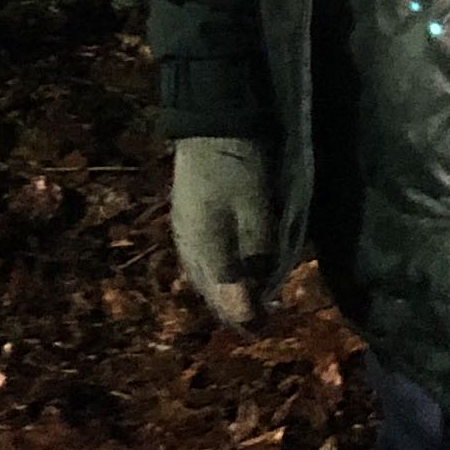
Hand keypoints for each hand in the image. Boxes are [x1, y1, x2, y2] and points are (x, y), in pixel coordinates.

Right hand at [169, 135, 275, 326]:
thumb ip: (256, 254)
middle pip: (210, 294)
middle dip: (233, 310)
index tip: (266, 325)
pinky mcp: (184, 222)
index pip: (225, 299)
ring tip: (248, 300)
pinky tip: (227, 273)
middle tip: (261, 318)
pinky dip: (214, 275)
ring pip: (201, 280)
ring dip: (222, 294)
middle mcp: (189, 249)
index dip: (245, 317)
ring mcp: (183, 235)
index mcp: (206, 249)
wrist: (210, 124)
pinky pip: (197, 263)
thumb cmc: (239, 165)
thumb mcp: (256, 209)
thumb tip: (257, 296)